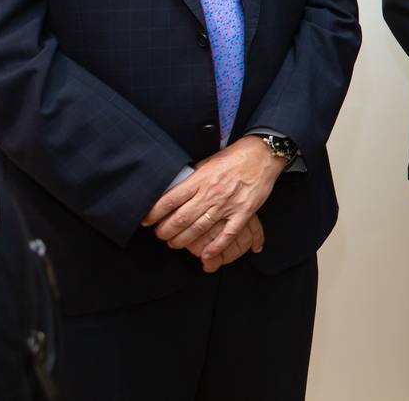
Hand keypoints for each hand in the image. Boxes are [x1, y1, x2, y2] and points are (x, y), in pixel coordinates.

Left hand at [142, 136, 288, 262]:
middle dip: (165, 232)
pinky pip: (228, 234)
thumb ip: (192, 179)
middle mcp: (210, 194)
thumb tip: (173, 190)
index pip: (169, 201)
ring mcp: (227, 204)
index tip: (146, 221)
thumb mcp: (207, 163)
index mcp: (199, 180)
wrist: (262, 154)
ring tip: (175, 244)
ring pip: (199, 229)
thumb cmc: (233, 157)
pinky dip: (216, 247)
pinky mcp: (243, 212)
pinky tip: (206, 255)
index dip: (154, 214)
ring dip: (183, 240)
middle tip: (160, 236)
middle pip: (180, 219)